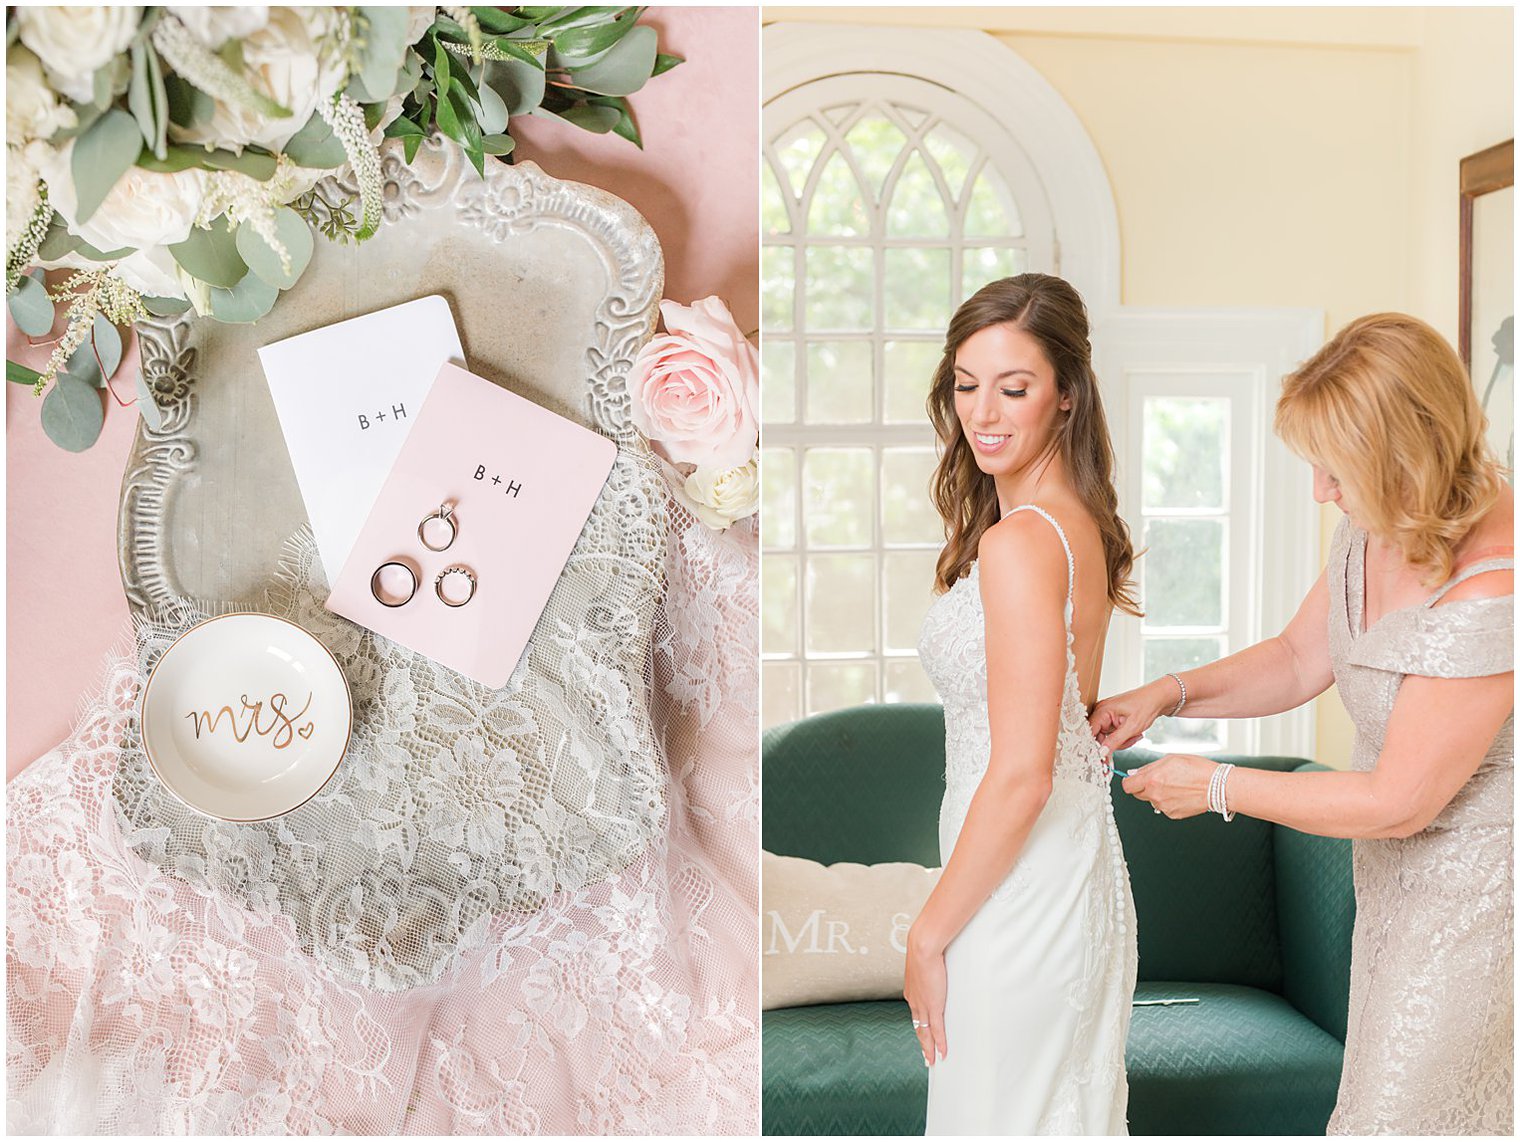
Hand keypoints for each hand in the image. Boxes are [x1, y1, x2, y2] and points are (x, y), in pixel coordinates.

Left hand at [903, 926, 947, 1065]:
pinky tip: (942, 1053)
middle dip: (923, 1044)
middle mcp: (914, 1002)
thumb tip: (936, 967)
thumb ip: (930, 971)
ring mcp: (923, 1006)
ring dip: (930, 1048)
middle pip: (918, 1029)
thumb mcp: (925, 964)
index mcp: (912, 993)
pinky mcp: (933, 1006)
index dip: (920, 1028)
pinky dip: (940, 1043)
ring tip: (933, 1060)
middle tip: (927, 1057)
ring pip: (926, 1033)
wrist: (923, 947)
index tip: (923, 1038)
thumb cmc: (925, 949)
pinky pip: (937, 1030)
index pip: (916, 1016)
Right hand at [1089, 676, 1179, 750]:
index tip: (1100, 758)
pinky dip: (1123, 738)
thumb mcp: (1132, 727)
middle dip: (1114, 744)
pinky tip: (1134, 734)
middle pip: (1098, 737)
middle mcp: (1102, 712)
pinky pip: (1113, 735)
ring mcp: (1107, 716)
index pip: (1089, 732)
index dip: (1094, 746)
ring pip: (1107, 738)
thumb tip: (1102, 752)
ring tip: (1135, 735)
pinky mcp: (1113, 720)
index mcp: (1103, 710)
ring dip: (1121, 741)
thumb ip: (1115, 740)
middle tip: (1128, 743)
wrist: (1158, 698)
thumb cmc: (1147, 705)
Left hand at [1122, 754, 1215, 817]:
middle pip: (1137, 794)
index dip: (1129, 782)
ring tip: (1174, 785)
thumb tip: (1135, 774)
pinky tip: (1180, 793)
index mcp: (1152, 779)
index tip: (1133, 779)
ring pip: (1151, 800)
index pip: (1127, 786)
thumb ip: (1149, 768)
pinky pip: (1163, 807)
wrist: (1218, 786)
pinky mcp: (1173, 814)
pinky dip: (1168, 801)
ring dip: (1157, 794)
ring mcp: (1164, 807)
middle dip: (1143, 787)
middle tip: (1157, 779)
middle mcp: (1155, 795)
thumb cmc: (1197, 769)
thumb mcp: (1170, 759)